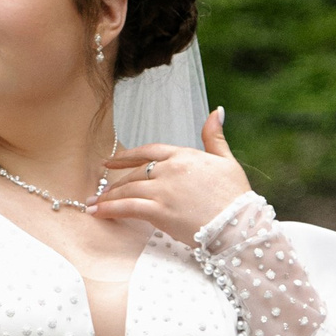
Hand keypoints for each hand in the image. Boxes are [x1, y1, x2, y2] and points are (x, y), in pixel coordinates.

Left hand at [89, 108, 248, 241]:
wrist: (239, 224)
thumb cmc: (235, 196)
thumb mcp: (226, 160)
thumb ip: (214, 136)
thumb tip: (215, 111)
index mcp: (184, 155)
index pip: (148, 152)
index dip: (127, 157)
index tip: (110, 162)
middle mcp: (170, 169)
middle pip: (135, 173)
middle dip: (117, 183)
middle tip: (103, 192)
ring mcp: (163, 190)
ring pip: (128, 190)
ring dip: (109, 198)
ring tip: (96, 204)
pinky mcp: (159, 211)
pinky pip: (127, 208)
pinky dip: (109, 210)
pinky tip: (97, 213)